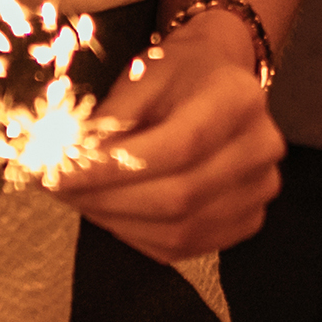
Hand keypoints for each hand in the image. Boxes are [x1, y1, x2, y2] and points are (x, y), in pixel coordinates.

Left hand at [53, 25, 284, 263]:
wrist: (220, 81)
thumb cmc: (179, 73)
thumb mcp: (142, 76)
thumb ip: (109, 120)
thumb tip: (66, 163)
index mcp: (238, 99)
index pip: (176, 147)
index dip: (114, 168)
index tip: (60, 173)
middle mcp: (261, 147)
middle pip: (179, 196)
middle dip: (107, 200)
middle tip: (59, 191)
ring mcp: (259, 189)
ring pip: (179, 230)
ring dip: (117, 221)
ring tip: (81, 200)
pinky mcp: (247, 220)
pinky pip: (185, 247)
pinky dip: (138, 235)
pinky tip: (113, 213)